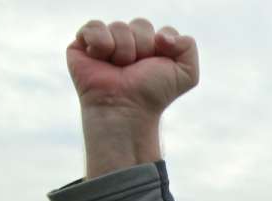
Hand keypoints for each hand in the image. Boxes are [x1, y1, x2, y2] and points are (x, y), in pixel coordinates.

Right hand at [66, 19, 198, 117]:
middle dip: (143, 47)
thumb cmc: (153, 93)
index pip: (164, 31)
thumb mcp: (187, 73)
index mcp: (154, 47)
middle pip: (141, 24)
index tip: (157, 65)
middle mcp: (131, 42)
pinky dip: (101, 43)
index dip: (163, 45)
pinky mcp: (83, 44)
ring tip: (119, 68)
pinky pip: (94, 26)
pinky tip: (101, 59)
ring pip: (119, 26)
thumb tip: (162, 34)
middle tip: (136, 68)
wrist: (126, 107)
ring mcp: (107, 42)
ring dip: (123, 50)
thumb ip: (188, 46)